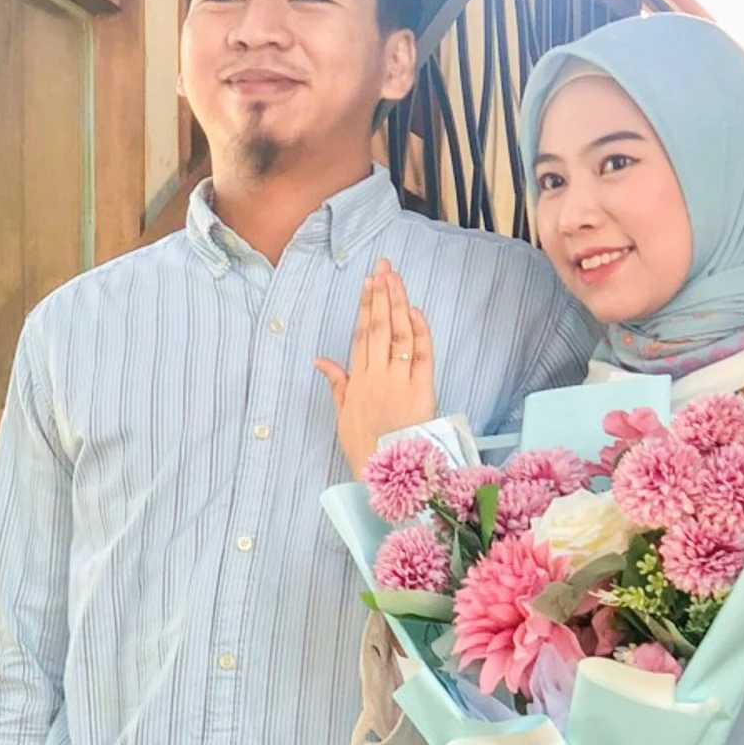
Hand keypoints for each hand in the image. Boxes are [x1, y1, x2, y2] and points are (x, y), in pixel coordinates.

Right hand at [317, 259, 437, 474]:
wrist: (389, 477)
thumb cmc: (367, 451)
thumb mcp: (344, 418)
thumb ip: (337, 384)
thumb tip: (321, 361)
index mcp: (358, 383)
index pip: (362, 336)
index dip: (365, 307)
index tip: (368, 283)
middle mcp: (377, 377)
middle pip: (379, 328)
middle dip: (382, 294)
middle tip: (384, 267)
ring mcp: (400, 382)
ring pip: (398, 335)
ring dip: (398, 304)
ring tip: (397, 279)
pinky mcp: (422, 392)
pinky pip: (421, 356)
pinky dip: (419, 332)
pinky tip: (416, 312)